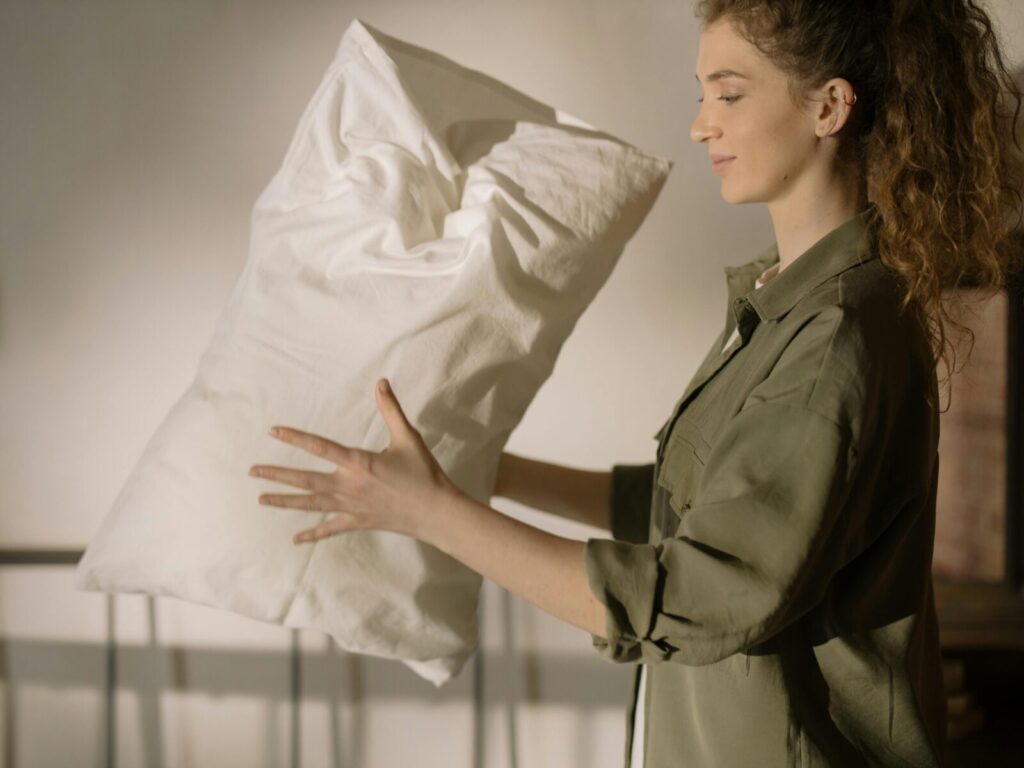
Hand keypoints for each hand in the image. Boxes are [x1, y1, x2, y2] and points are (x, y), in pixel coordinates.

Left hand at [249, 378, 459, 544]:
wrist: (436, 512)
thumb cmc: (424, 473)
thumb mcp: (408, 437)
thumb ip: (391, 409)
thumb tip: (381, 382)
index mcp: (359, 463)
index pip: (320, 447)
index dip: (295, 437)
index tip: (273, 431)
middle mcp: (348, 486)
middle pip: (305, 479)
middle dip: (277, 475)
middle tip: (252, 471)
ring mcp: (350, 507)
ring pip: (310, 504)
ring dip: (285, 501)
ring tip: (261, 498)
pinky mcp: (357, 522)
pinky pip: (329, 529)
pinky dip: (312, 535)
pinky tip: (295, 539)